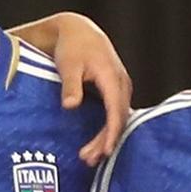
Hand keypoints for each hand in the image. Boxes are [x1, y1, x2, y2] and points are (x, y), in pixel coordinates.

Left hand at [30, 15, 133, 168]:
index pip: (116, 110)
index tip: (105, 151)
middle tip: (88, 159)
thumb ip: (70, 86)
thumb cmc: (73, 47)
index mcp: (112, 77)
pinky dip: (108, 130)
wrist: (79, 32)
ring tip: (89, 157)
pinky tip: (98, 144)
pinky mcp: (117, 92)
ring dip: (107, 138)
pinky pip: (117, 114)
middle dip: (106, 141)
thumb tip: (70, 106)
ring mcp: (122, 88)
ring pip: (119, 118)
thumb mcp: (68, 65)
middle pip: (119, 118)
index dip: (112, 132)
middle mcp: (122, 83)